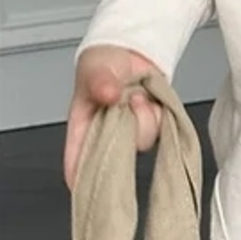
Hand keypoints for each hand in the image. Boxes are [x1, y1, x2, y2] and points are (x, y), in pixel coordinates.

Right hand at [65, 46, 163, 189]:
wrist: (131, 52)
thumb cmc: (103, 64)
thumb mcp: (95, 69)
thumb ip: (99, 82)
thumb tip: (109, 94)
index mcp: (83, 129)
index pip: (78, 161)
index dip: (83, 178)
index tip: (89, 187)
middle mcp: (107, 136)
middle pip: (117, 157)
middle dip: (126, 134)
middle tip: (125, 102)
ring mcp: (131, 132)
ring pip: (143, 141)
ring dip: (144, 116)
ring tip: (136, 95)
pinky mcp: (152, 125)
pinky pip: (162, 128)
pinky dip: (158, 111)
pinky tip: (149, 97)